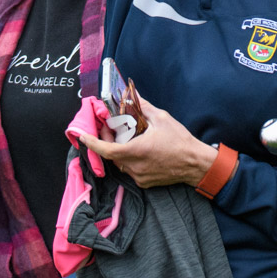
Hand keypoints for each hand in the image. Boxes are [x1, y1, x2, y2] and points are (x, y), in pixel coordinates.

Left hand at [77, 93, 215, 188]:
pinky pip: (130, 170)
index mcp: (136, 150)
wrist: (195, 163)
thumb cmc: (180, 140)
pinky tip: (140, 150)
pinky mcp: (144, 182)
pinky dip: (130, 159)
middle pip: (112, 155)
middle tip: (110, 128)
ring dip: (119, 150)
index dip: (92, 143)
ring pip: (121, 163)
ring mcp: (138, 176)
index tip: (82, 137)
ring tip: (127, 137)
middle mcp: (134, 166)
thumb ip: (143, 107)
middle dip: (107, 141)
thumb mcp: (162, 119)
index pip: (106, 149)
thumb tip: (131, 95)